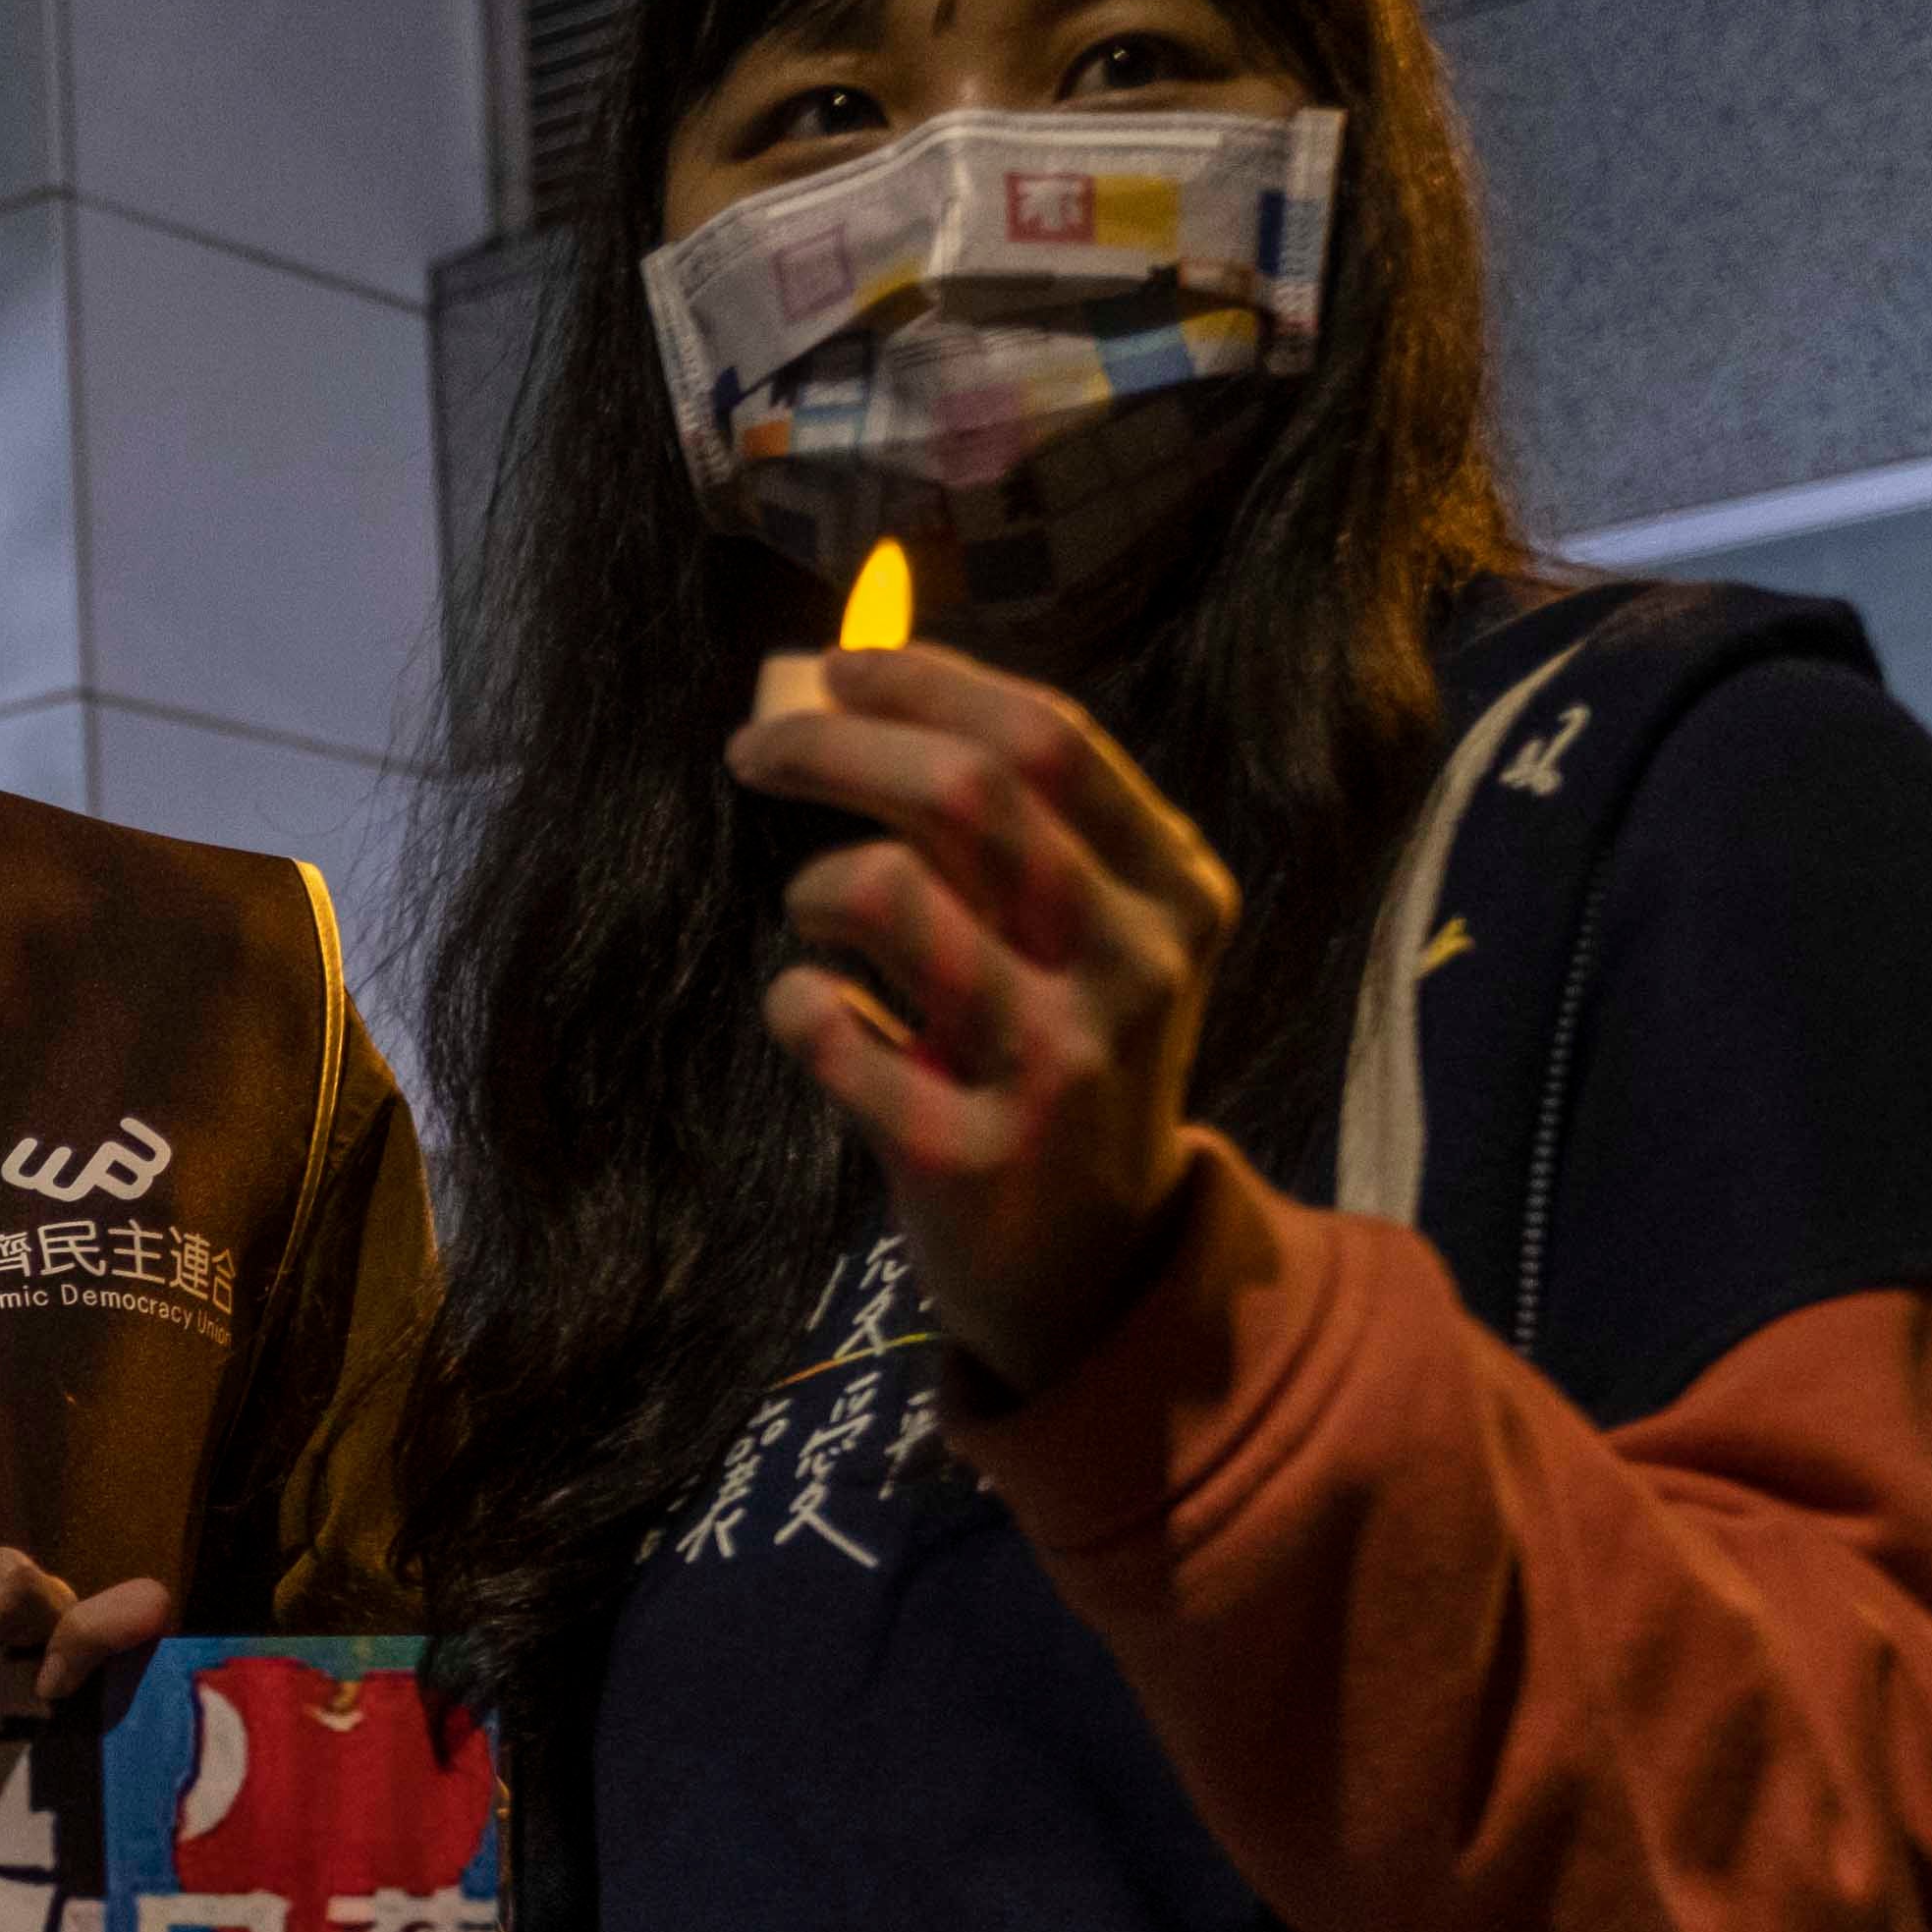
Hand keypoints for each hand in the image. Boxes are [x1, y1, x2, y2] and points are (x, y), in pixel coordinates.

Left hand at [736, 637, 1237, 1394]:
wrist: (1098, 1263)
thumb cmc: (1063, 1055)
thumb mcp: (1091, 936)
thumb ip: (1016, 827)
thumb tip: (852, 682)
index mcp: (1176, 889)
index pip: (1047, 738)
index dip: (925, 684)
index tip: (835, 669)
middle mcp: (1136, 965)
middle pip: (966, 790)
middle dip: (835, 745)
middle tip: (756, 747)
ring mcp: (1060, 1063)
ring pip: (885, 892)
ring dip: (815, 886)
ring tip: (820, 922)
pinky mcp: (969, 1152)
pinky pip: (827, 1027)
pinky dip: (794, 1003)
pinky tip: (818, 1017)